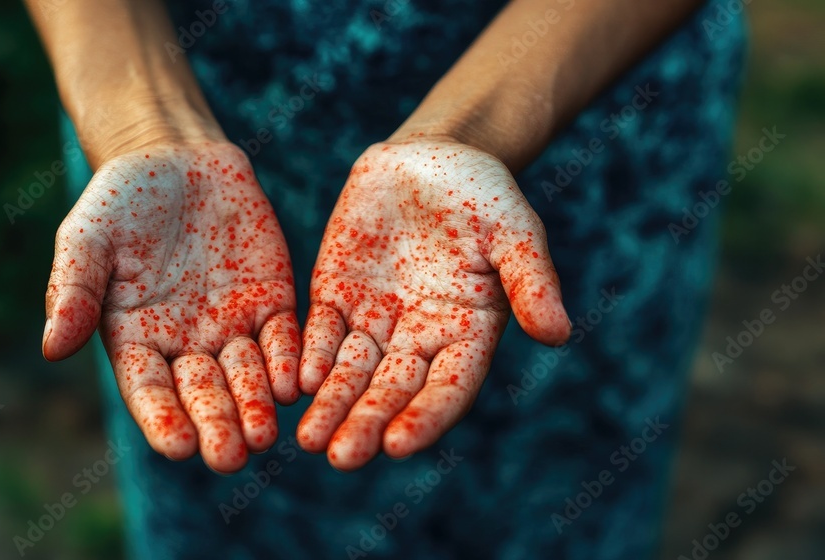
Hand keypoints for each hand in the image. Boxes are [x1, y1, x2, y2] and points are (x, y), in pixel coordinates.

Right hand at [42, 143, 299, 472]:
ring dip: (257, 405)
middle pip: (204, 394)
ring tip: (265, 434)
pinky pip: (283, 338)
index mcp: (137, 341)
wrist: (173, 159)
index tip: (178, 446)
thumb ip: (73, 290)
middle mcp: (187, 345)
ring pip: (248, 376)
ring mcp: (232, 326)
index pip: (150, 391)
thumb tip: (52, 348)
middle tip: (230, 457)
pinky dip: (290, 361)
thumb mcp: (85, 239)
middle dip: (217, 425)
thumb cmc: (118, 202)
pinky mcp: (270, 301)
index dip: (163, 418)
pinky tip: (297, 383)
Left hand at [296, 138, 570, 469]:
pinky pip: (321, 332)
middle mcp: (418, 337)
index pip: (447, 386)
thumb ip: (531, 281)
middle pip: (391, 390)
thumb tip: (558, 334)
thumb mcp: (515, 231)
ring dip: (331, 404)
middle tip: (340, 457)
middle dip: (366, 423)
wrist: (431, 155)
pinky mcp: (336, 292)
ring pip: (350, 370)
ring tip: (309, 439)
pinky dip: (310, 357)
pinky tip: (296, 383)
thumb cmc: (484, 193)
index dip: (425, 416)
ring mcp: (374, 318)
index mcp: (467, 333)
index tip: (399, 444)